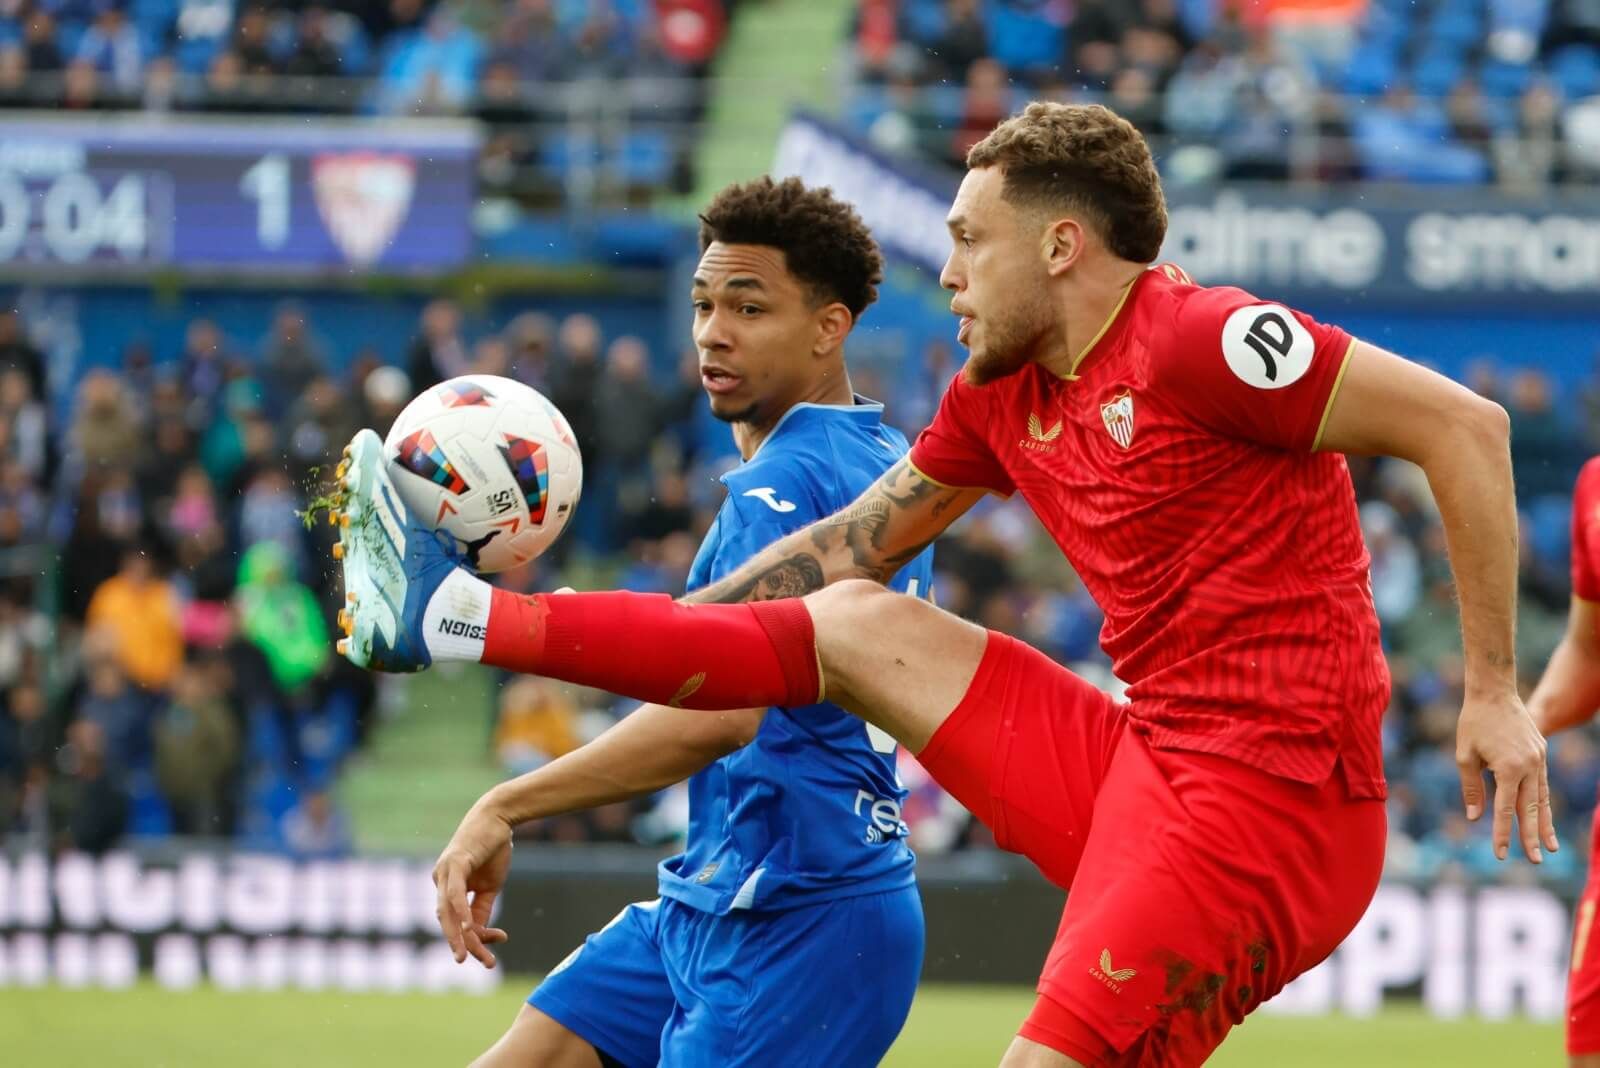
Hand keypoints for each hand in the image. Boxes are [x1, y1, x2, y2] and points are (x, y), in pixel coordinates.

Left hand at [432, 799, 513, 966]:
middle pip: (448, 921)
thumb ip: (481, 907)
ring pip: (447, 912)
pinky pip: (454, 894)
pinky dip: (460, 912)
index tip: (501, 940)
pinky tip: (467, 927)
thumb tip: (478, 931)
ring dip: (459, 935)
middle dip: (461, 944)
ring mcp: (444, 872)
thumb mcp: (489, 884)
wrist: (499, 816)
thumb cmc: (493, 848)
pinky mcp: (454, 864)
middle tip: (476, 963)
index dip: (476, 935)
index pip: (457, 920)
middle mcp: (440, 881)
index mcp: (447, 887)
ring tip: (467, 955)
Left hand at [1455, 690, 1557, 862]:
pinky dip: (1543, 801)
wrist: (1494, 692)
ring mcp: (1539, 760)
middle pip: (1530, 809)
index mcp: (1509, 768)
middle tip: (1536, 860)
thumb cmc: (1473, 723)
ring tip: (1551, 847)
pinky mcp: (1541, 753)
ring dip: (1545, 823)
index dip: (1502, 834)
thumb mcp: (1464, 756)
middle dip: (1532, 837)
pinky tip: (1544, 816)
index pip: (1504, 809)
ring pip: (1543, 798)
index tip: (1500, 855)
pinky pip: (1543, 783)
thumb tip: (1475, 817)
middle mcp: (1530, 766)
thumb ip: (1471, 788)